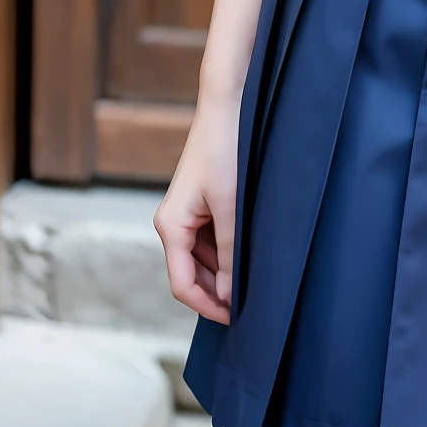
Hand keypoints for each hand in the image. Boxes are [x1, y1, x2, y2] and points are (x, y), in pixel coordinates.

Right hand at [154, 92, 240, 325]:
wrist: (227, 107)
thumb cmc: (225, 150)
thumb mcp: (229, 205)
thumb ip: (228, 252)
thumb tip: (228, 294)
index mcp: (171, 227)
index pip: (182, 285)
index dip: (208, 306)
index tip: (236, 319)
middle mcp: (173, 224)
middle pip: (191, 275)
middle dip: (217, 292)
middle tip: (251, 305)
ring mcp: (187, 215)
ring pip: (203, 260)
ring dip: (224, 273)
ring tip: (255, 281)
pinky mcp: (202, 205)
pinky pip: (211, 241)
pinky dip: (227, 253)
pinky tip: (249, 255)